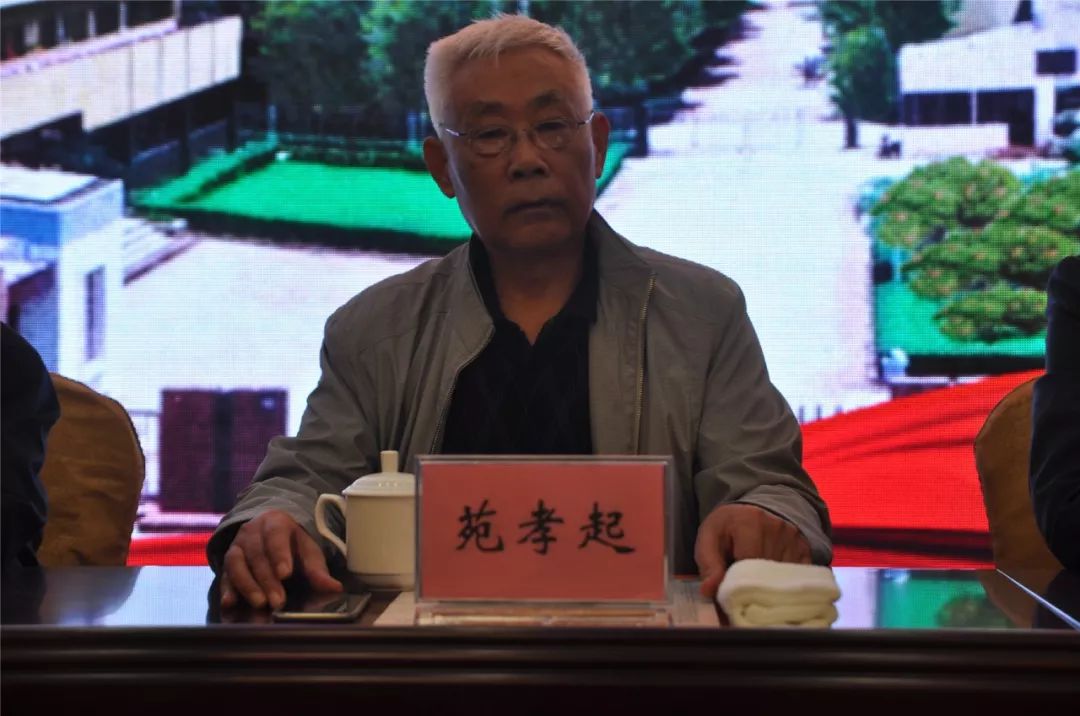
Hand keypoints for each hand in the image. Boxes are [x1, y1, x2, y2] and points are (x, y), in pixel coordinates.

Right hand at [221, 509, 342, 609]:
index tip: (285, 574)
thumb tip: (335, 588)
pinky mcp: (226, 561)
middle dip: (267, 579)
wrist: (269, 531)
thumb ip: (318, 570)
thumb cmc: (292, 543)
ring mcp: (236, 546)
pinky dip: (226, 589)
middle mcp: (252, 531)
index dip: (279, 554)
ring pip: (237, 564)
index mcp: (275, 522)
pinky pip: (224, 574)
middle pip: (257, 555)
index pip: (276, 536)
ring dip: (247, 585)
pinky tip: (229, 602)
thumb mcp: (307, 551)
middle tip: (278, 601)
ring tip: (259, 603)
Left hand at [694, 503, 810, 597]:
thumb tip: (709, 591)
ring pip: (783, 577)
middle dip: (753, 585)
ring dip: (769, 585)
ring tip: (756, 579)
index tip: (730, 592)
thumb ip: (708, 565)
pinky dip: (784, 582)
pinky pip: (798, 575)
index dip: (738, 583)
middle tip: (742, 588)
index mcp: (750, 522)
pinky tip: (772, 578)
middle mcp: (777, 527)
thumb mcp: (709, 539)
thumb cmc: (727, 528)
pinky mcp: (805, 547)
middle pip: (767, 573)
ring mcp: (794, 537)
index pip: (748, 564)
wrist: (750, 513)